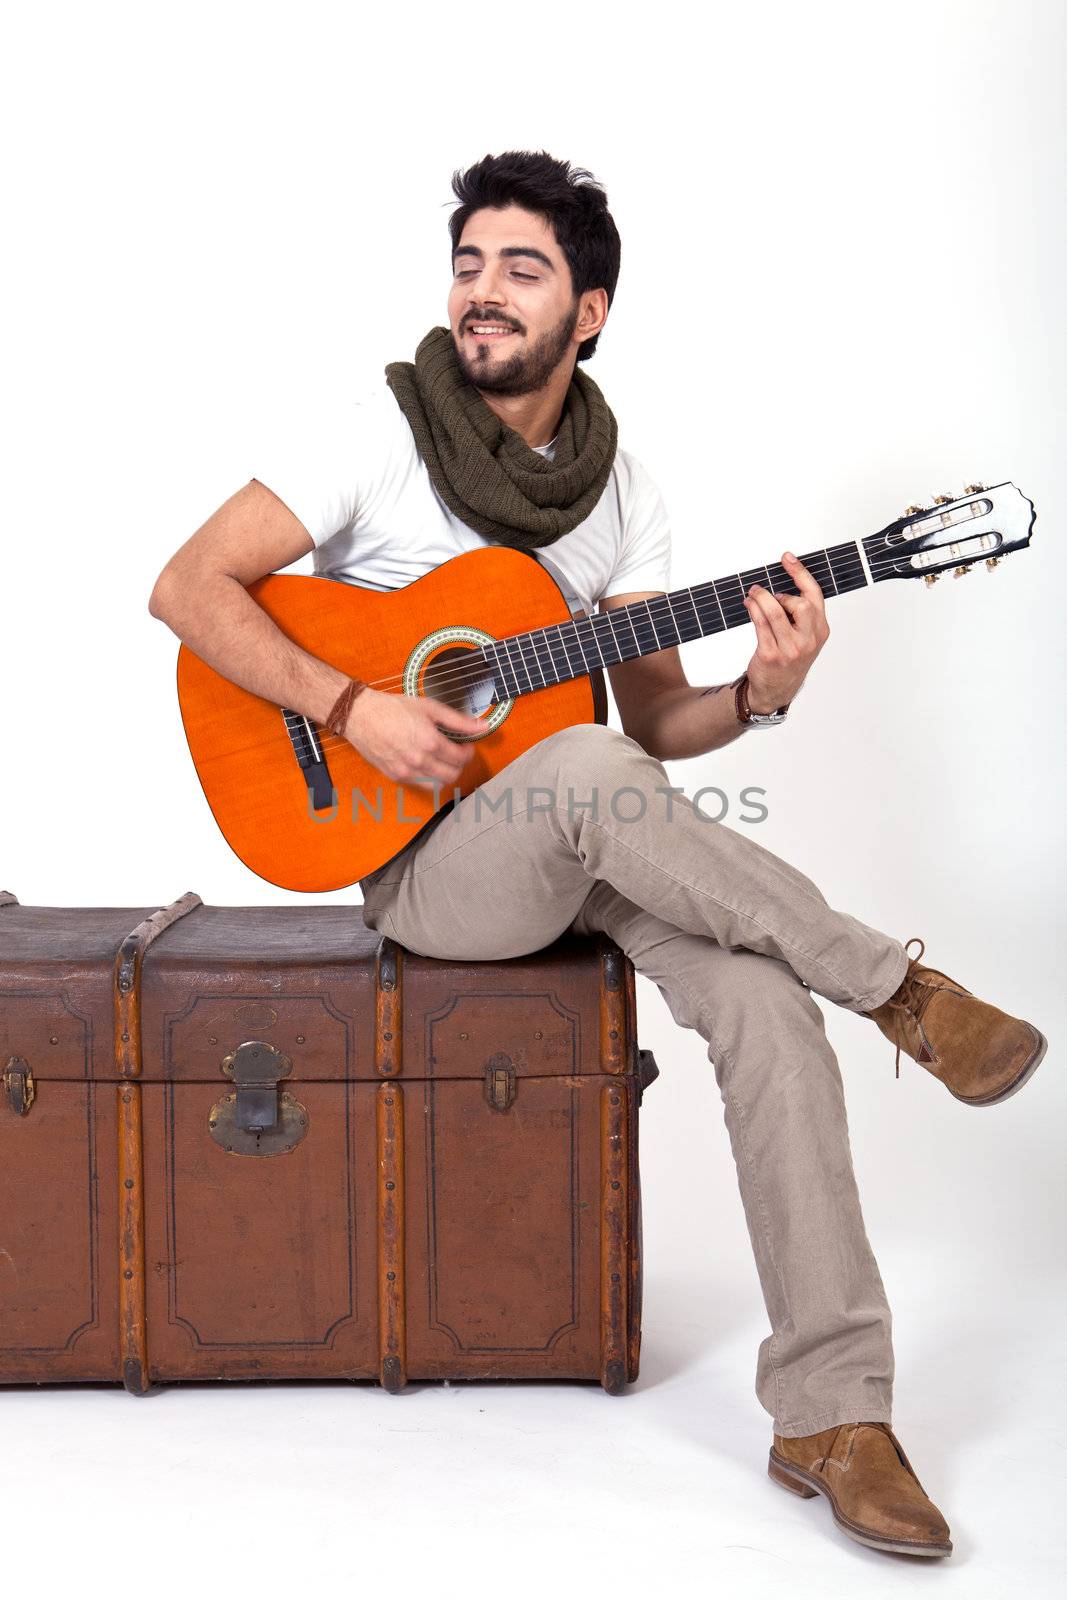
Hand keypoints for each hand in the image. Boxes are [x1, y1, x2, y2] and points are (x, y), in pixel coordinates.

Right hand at [344, 688, 483, 787]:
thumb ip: (459, 720)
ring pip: (438, 784)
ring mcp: (407, 771)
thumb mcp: (430, 708)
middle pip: (453, 775)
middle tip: (456, 752)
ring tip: (441, 759)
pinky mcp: (396, 776)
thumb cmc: (393, 708)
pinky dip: (428, 777)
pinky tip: (426, 762)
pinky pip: (421, 784)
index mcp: (430, 742)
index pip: (461, 758)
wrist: (361, 716)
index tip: (467, 745)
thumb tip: (483, 726)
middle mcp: (419, 760)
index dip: (469, 752)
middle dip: (459, 764)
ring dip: (445, 773)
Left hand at [743, 551, 829, 712]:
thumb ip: (800, 614)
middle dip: (781, 594)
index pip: (815, 595)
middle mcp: (808, 640)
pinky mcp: (770, 654)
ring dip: (761, 598)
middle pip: (800, 604)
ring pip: (775, 612)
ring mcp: (790, 649)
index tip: (787, 558)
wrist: (776, 690)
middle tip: (767, 593)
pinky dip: (753, 609)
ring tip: (753, 593)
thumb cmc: (789, 658)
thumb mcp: (805, 637)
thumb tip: (781, 587)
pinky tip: (749, 604)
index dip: (800, 573)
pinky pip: (760, 624)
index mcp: (820, 631)